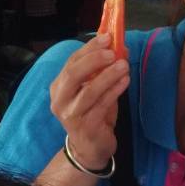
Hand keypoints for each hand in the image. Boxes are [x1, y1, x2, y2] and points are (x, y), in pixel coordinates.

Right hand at [48, 34, 128, 172]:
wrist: (90, 148)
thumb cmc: (93, 115)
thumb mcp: (95, 90)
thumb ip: (103, 71)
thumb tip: (120, 48)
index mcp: (59, 87)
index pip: (71, 62)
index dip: (89, 48)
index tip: (107, 37)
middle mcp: (60, 100)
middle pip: (73, 74)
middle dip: (94, 60)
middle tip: (112, 52)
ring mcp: (71, 115)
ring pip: (89, 91)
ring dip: (108, 76)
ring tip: (124, 65)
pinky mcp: (85, 126)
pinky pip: (101, 105)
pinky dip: (114, 91)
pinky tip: (125, 81)